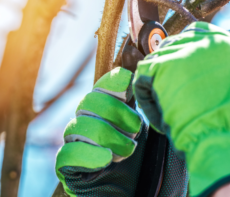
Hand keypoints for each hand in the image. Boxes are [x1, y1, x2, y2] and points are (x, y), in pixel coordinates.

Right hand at [55, 67, 187, 196]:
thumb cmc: (161, 171)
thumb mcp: (163, 133)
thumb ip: (151, 101)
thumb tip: (135, 58)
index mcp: (114, 116)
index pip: (102, 87)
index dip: (112, 83)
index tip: (129, 86)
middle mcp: (93, 128)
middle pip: (88, 102)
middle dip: (114, 111)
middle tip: (136, 129)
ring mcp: (80, 149)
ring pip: (75, 126)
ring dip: (105, 135)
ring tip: (127, 151)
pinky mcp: (70, 172)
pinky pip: (65, 156)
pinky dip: (87, 154)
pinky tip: (106, 159)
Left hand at [133, 21, 229, 195]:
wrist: (221, 134)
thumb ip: (220, 64)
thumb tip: (203, 62)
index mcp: (227, 43)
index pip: (194, 32)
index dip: (182, 50)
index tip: (177, 66)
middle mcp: (204, 41)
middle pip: (171, 46)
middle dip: (166, 68)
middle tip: (169, 91)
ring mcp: (182, 51)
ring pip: (154, 62)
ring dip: (155, 84)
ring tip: (167, 107)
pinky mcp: (162, 65)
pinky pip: (141, 78)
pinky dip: (145, 98)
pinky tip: (159, 112)